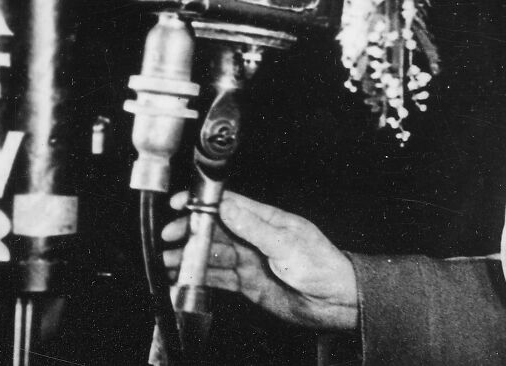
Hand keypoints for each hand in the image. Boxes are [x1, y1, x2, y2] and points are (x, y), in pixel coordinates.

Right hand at [162, 190, 357, 330]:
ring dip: (191, 256)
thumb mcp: (286, 244)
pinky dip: (201, 278)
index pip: (228, 204)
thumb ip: (254, 228)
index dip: (202, 203)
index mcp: (265, 219)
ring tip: (168, 260)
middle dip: (190, 231)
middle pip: (215, 229)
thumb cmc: (322, 265)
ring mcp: (250, 260)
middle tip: (169, 236)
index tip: (181, 203)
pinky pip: (219, 278)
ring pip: (213, 254)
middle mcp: (254, 237)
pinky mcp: (248, 283)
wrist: (336, 302)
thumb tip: (228, 208)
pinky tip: (185, 278)